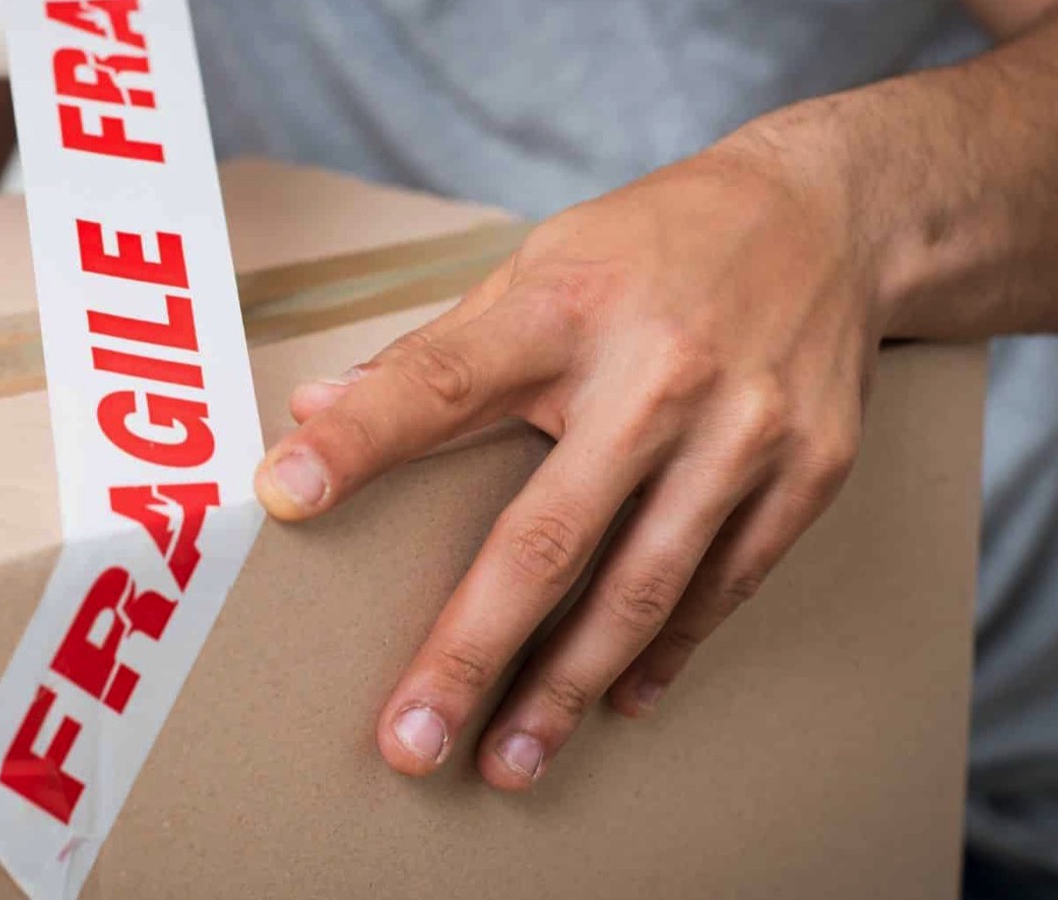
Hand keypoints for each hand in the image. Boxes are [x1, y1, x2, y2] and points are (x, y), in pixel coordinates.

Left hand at [254, 138, 880, 789]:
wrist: (830, 214)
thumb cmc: (654, 245)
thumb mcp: (537, 266)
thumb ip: (433, 352)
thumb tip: (314, 410)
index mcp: (564, 309)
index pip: (441, 381)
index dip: (361, 442)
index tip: (284, 498)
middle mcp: (656, 374)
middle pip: (546, 534)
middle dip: (472, 648)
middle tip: (412, 741)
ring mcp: (741, 430)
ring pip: (642, 587)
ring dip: (567, 686)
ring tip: (510, 758)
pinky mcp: (808, 470)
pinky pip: (725, 586)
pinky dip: (667, 652)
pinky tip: (617, 702)